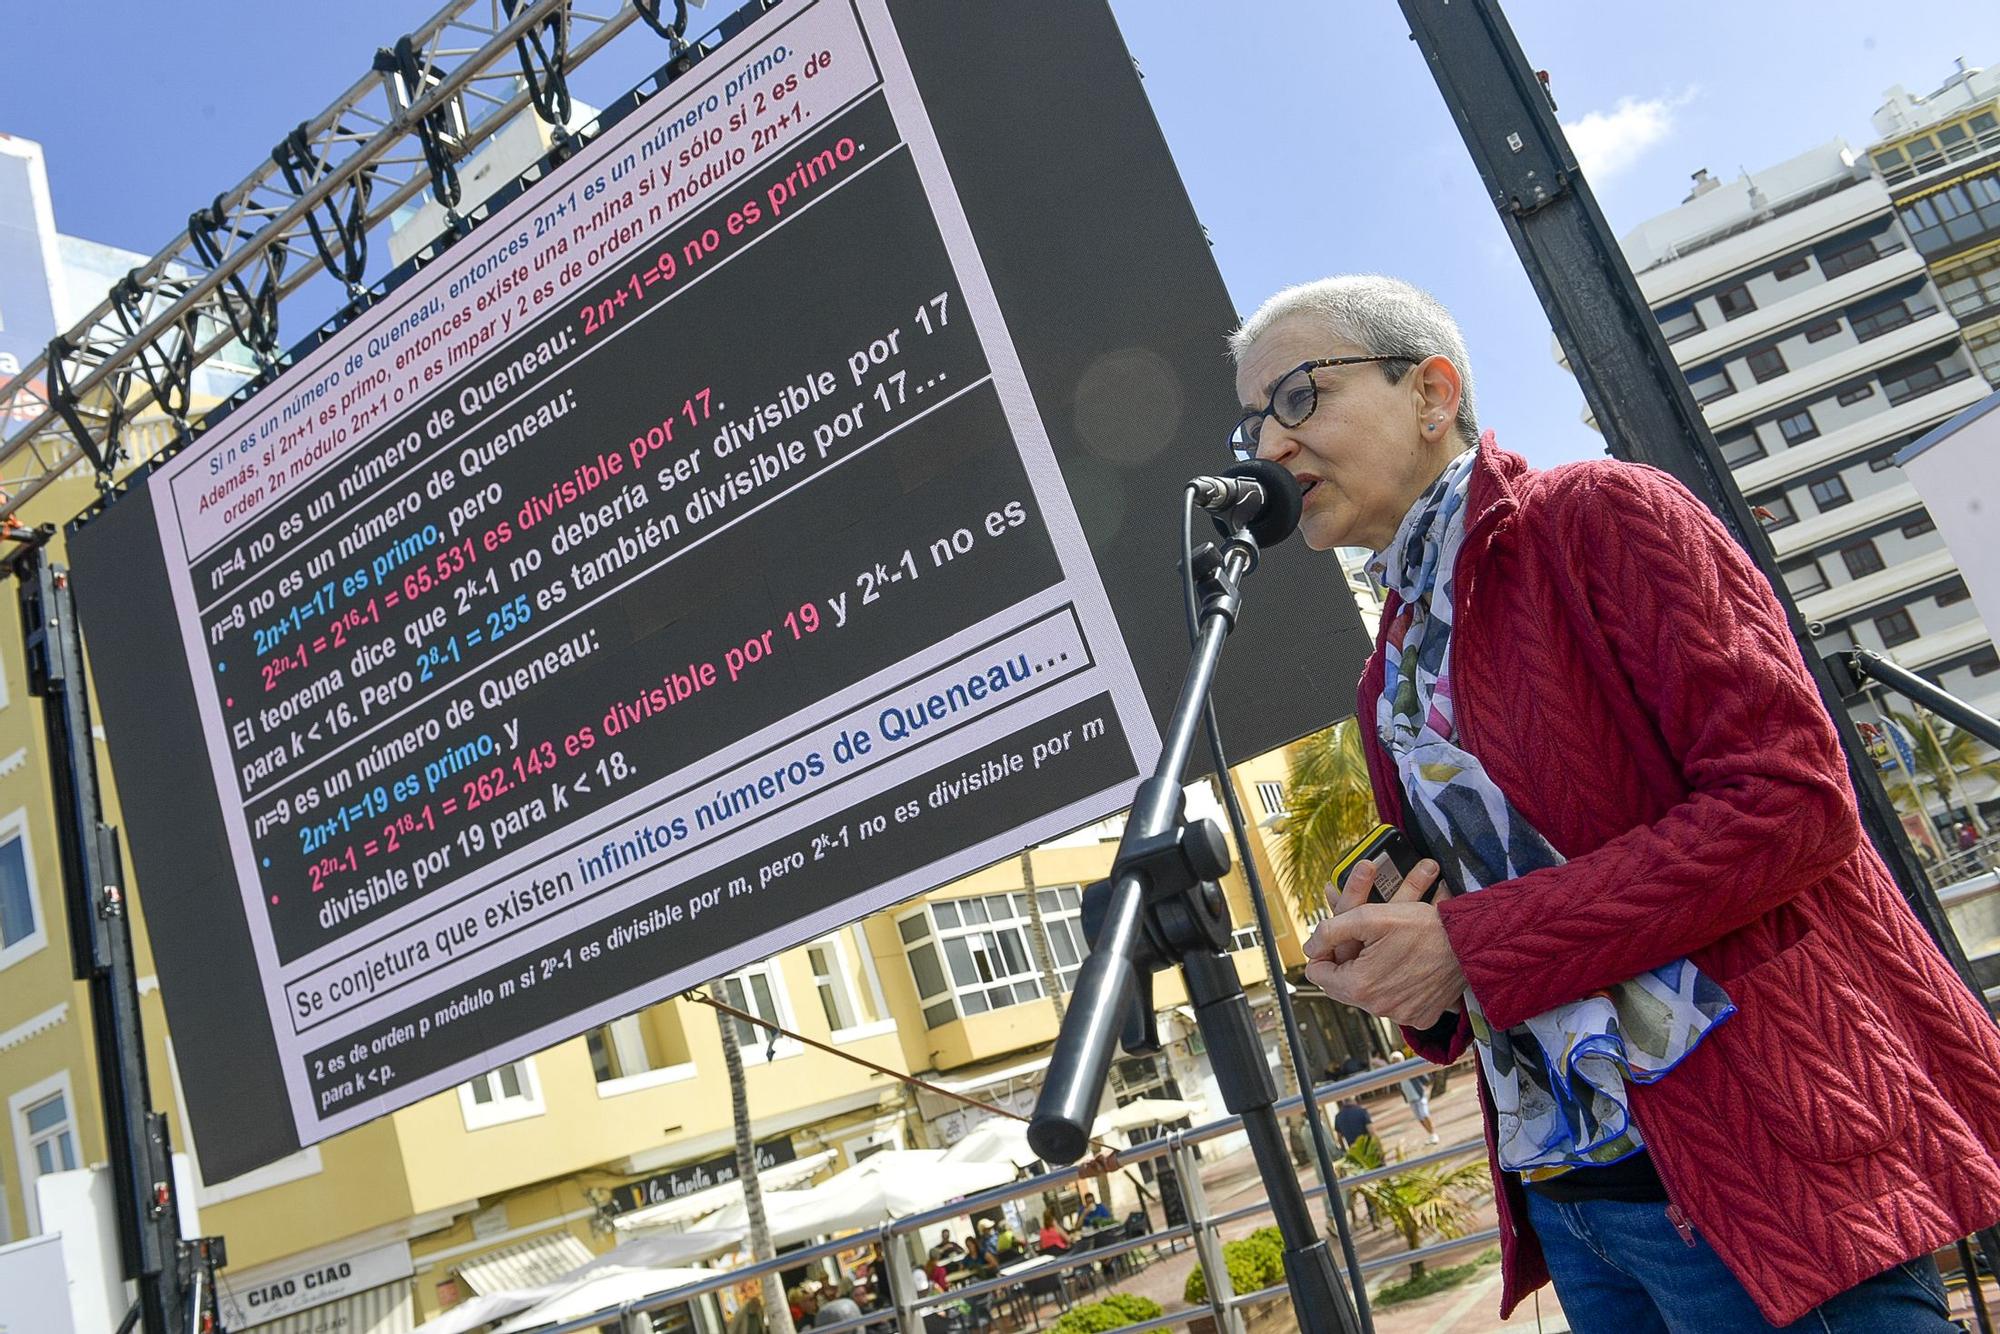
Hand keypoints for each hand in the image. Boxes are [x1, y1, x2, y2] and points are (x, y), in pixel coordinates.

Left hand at [1303, 859, 1465, 1027]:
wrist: (1470, 944)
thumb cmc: (1423, 927)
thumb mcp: (1368, 916)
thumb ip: (1330, 930)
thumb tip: (1311, 946)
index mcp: (1358, 986)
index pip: (1318, 973)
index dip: (1324, 950)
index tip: (1337, 937)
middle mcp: (1377, 1008)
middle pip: (1343, 984)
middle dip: (1348, 962)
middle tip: (1363, 941)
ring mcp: (1399, 1016)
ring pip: (1368, 993)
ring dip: (1371, 973)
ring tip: (1387, 950)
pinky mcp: (1419, 1017)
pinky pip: (1394, 1002)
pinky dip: (1395, 986)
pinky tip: (1404, 966)